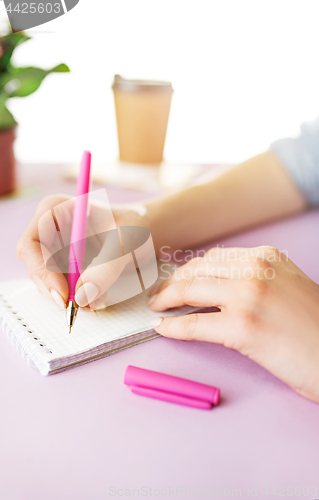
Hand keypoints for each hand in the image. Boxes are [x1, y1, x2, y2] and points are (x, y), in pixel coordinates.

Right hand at [16, 194, 150, 308]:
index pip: (31, 243)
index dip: (41, 269)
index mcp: (56, 210)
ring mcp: (54, 248)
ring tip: (96, 300)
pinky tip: (96, 297)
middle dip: (54, 289)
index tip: (63, 292)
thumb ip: (106, 267)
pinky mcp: (63, 266)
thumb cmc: (136, 224)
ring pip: (46, 282)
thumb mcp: (127, 243)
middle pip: (34, 266)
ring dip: (67, 296)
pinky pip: (60, 288)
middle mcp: (50, 229)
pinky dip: (75, 297)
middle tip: (78, 306)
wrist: (147, 229)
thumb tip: (82, 296)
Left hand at [149, 246, 318, 402]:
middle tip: (159, 295)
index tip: (175, 280)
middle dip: (172, 283)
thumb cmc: (314, 327)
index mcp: (266, 256)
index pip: (212, 258)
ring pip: (189, 291)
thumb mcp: (286, 286)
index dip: (187, 271)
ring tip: (156, 308)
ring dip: (166, 300)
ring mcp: (247, 296)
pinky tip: (162, 329)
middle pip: (196, 271)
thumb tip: (211, 288)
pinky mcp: (242, 327)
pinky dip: (172, 326)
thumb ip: (252, 279)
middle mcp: (255, 269)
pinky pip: (192, 324)